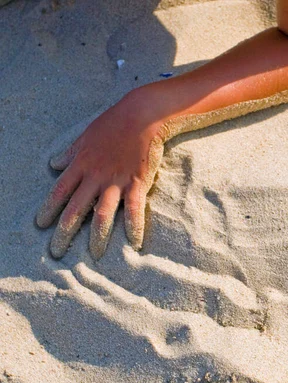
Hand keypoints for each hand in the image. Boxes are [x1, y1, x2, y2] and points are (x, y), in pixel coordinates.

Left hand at [37, 88, 165, 258]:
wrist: (141, 116)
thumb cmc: (113, 124)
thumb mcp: (85, 136)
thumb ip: (69, 153)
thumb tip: (53, 164)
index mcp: (80, 165)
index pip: (59, 192)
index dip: (48, 210)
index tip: (40, 225)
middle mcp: (95, 177)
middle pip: (76, 210)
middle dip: (64, 233)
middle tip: (57, 253)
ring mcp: (116, 182)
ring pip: (102, 215)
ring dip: (97, 237)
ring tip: (94, 255)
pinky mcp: (137, 183)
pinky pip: (134, 210)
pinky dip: (134, 227)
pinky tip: (134, 243)